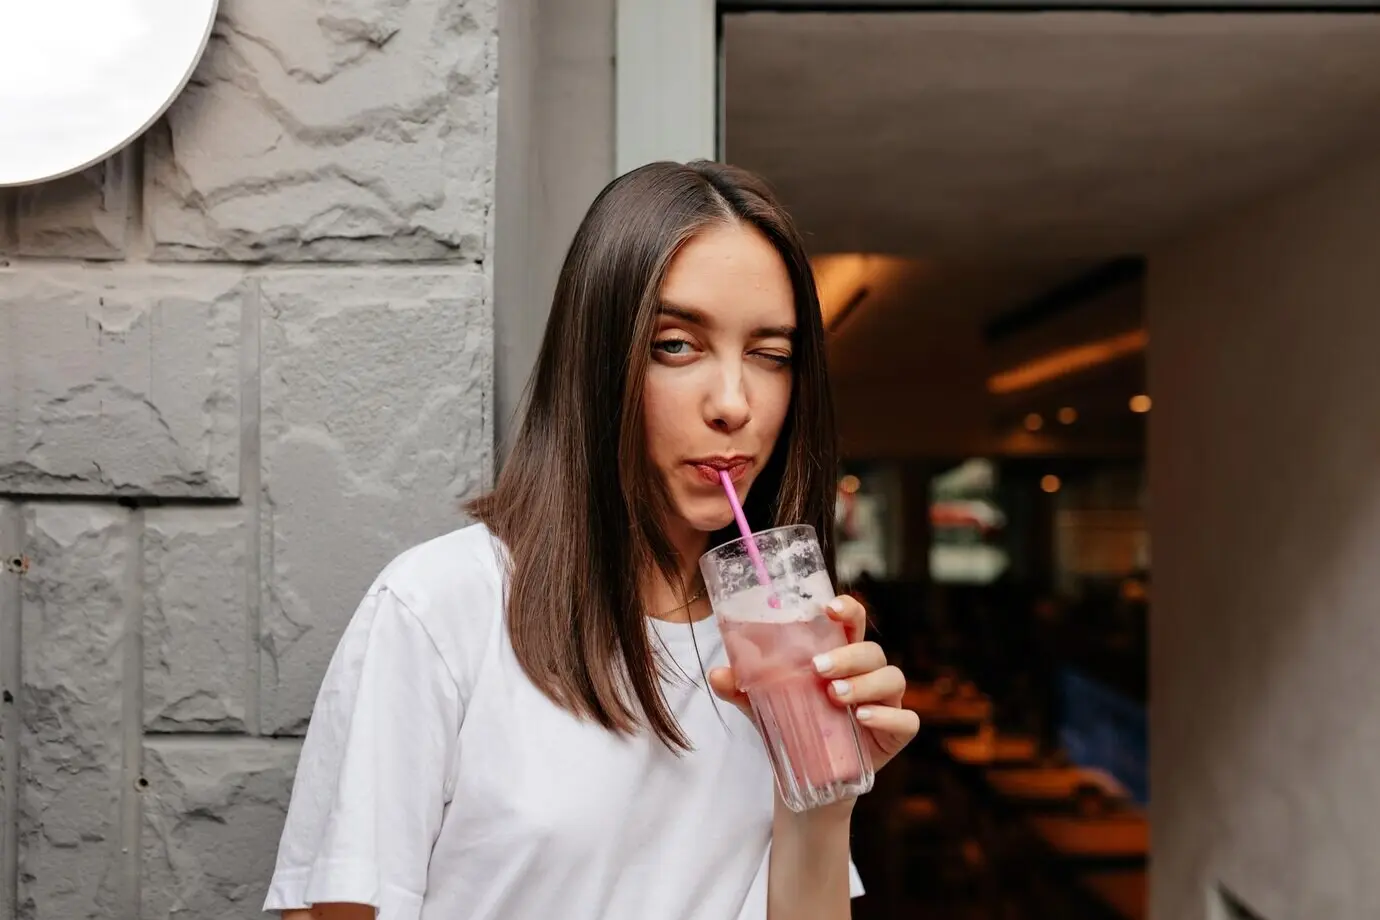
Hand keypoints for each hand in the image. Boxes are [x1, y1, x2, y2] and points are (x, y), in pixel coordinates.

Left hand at [708, 594, 918, 774]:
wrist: (807, 780)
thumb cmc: (792, 728)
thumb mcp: (763, 707)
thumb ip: (742, 688)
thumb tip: (716, 674)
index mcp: (841, 657)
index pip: (853, 623)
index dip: (849, 609)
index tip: (830, 608)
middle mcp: (868, 675)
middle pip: (873, 650)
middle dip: (849, 655)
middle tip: (818, 669)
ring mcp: (885, 704)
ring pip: (892, 678)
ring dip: (865, 683)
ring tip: (835, 696)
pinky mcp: (895, 736)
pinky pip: (906, 720)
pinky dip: (887, 717)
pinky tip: (862, 718)